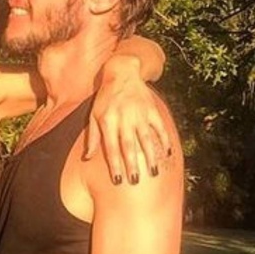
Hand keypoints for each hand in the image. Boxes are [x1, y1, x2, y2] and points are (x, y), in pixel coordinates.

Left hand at [85, 56, 171, 184]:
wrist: (122, 73)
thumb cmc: (105, 98)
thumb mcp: (93, 115)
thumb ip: (91, 137)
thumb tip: (86, 158)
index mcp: (107, 121)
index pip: (111, 147)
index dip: (115, 164)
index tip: (118, 180)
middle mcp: (123, 118)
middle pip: (129, 145)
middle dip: (132, 164)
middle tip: (135, 180)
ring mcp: (139, 113)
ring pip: (146, 138)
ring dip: (150, 156)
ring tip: (153, 172)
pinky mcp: (151, 109)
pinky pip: (159, 127)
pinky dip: (164, 140)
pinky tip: (167, 153)